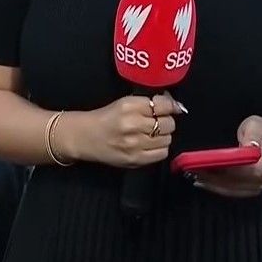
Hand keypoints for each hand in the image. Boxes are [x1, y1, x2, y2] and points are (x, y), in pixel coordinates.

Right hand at [60, 94, 184, 168]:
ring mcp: (135, 144)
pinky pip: (162, 154)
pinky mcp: (135, 160)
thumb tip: (175, 104)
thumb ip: (150, 103)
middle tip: (158, 121)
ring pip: (167, 139)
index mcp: (130, 106)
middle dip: (166, 121)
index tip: (169, 107)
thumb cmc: (107, 117)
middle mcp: (133, 124)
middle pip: (168, 123)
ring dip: (164, 135)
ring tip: (153, 133)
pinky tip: (151, 144)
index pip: (163, 105)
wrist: (87, 137)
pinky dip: (160, 148)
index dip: (171, 106)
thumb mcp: (126, 102)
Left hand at [191, 116, 261, 197]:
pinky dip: (218, 187)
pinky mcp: (252, 189)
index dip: (230, 170)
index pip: (250, 170)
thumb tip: (246, 147)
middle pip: (239, 182)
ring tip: (197, 176)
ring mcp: (260, 185)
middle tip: (196, 171)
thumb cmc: (261, 130)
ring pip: (235, 189)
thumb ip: (251, 135)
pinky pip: (234, 192)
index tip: (211, 165)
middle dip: (216, 178)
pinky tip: (205, 182)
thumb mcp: (255, 125)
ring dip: (214, 184)